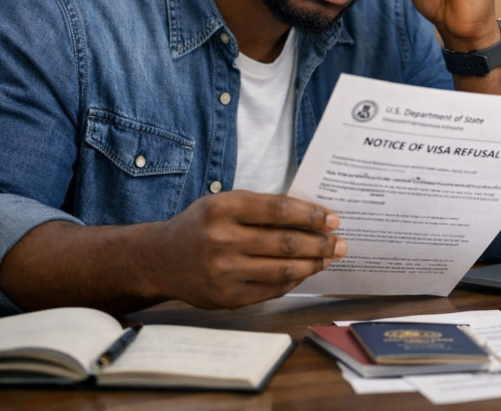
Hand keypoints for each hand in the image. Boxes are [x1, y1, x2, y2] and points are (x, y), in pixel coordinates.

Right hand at [149, 191, 345, 308]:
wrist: (160, 259)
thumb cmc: (201, 226)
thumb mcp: (224, 204)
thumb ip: (261, 208)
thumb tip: (312, 216)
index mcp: (223, 208)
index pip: (279, 209)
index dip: (311, 215)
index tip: (333, 219)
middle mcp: (222, 240)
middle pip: (287, 242)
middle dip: (321, 243)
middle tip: (340, 242)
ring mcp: (224, 271)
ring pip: (284, 269)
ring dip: (313, 264)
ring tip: (329, 257)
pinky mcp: (227, 296)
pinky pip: (272, 289)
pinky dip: (294, 280)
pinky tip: (305, 272)